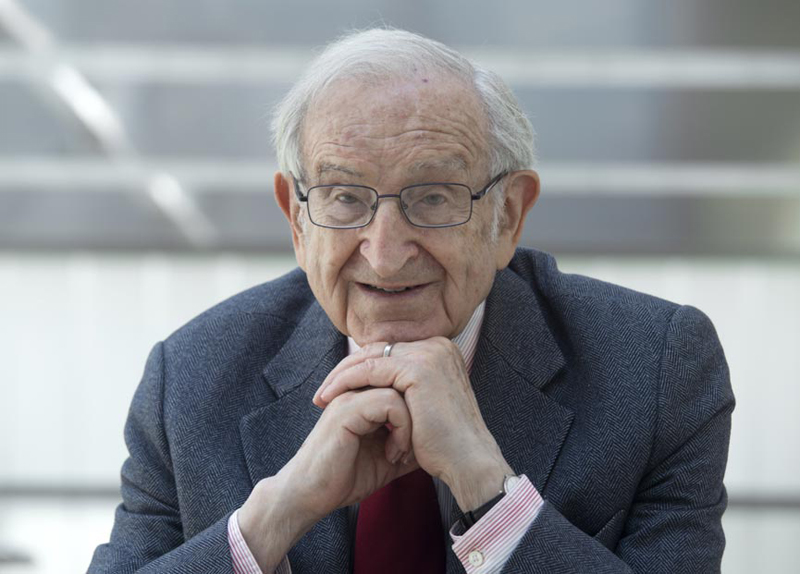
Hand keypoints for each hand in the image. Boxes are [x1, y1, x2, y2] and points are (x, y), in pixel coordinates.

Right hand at [238, 387, 417, 570]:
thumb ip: (411, 441)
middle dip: (419, 409)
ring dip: (411, 423)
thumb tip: (441, 439)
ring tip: (403, 452)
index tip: (422, 440)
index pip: (404, 380)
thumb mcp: (389, 457)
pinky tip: (394, 454)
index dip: (419, 406)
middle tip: (421, 442)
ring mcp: (350, 395)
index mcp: (365, 394)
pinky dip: (402, 429)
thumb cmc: (347, 477)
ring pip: (401, 387)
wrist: (312, 495)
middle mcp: (357, 388)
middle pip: (404, 377)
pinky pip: (390, 402)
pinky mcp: (347, 409)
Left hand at [313, 337, 513, 511]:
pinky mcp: (419, 368)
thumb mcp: (423, 406)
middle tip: (323, 391)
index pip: (389, 351)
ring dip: (341, 376)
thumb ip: (405, 388)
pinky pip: (370, 370)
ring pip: (370, 358)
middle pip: (378, 350)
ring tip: (322, 397)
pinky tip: (332, 398)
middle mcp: (437, 345)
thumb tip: (374, 385)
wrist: (468, 462)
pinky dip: (347, 382)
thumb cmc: (446, 444)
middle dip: (346, 370)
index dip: (360, 368)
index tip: (336, 388)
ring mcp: (429, 354)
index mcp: (440, 350)